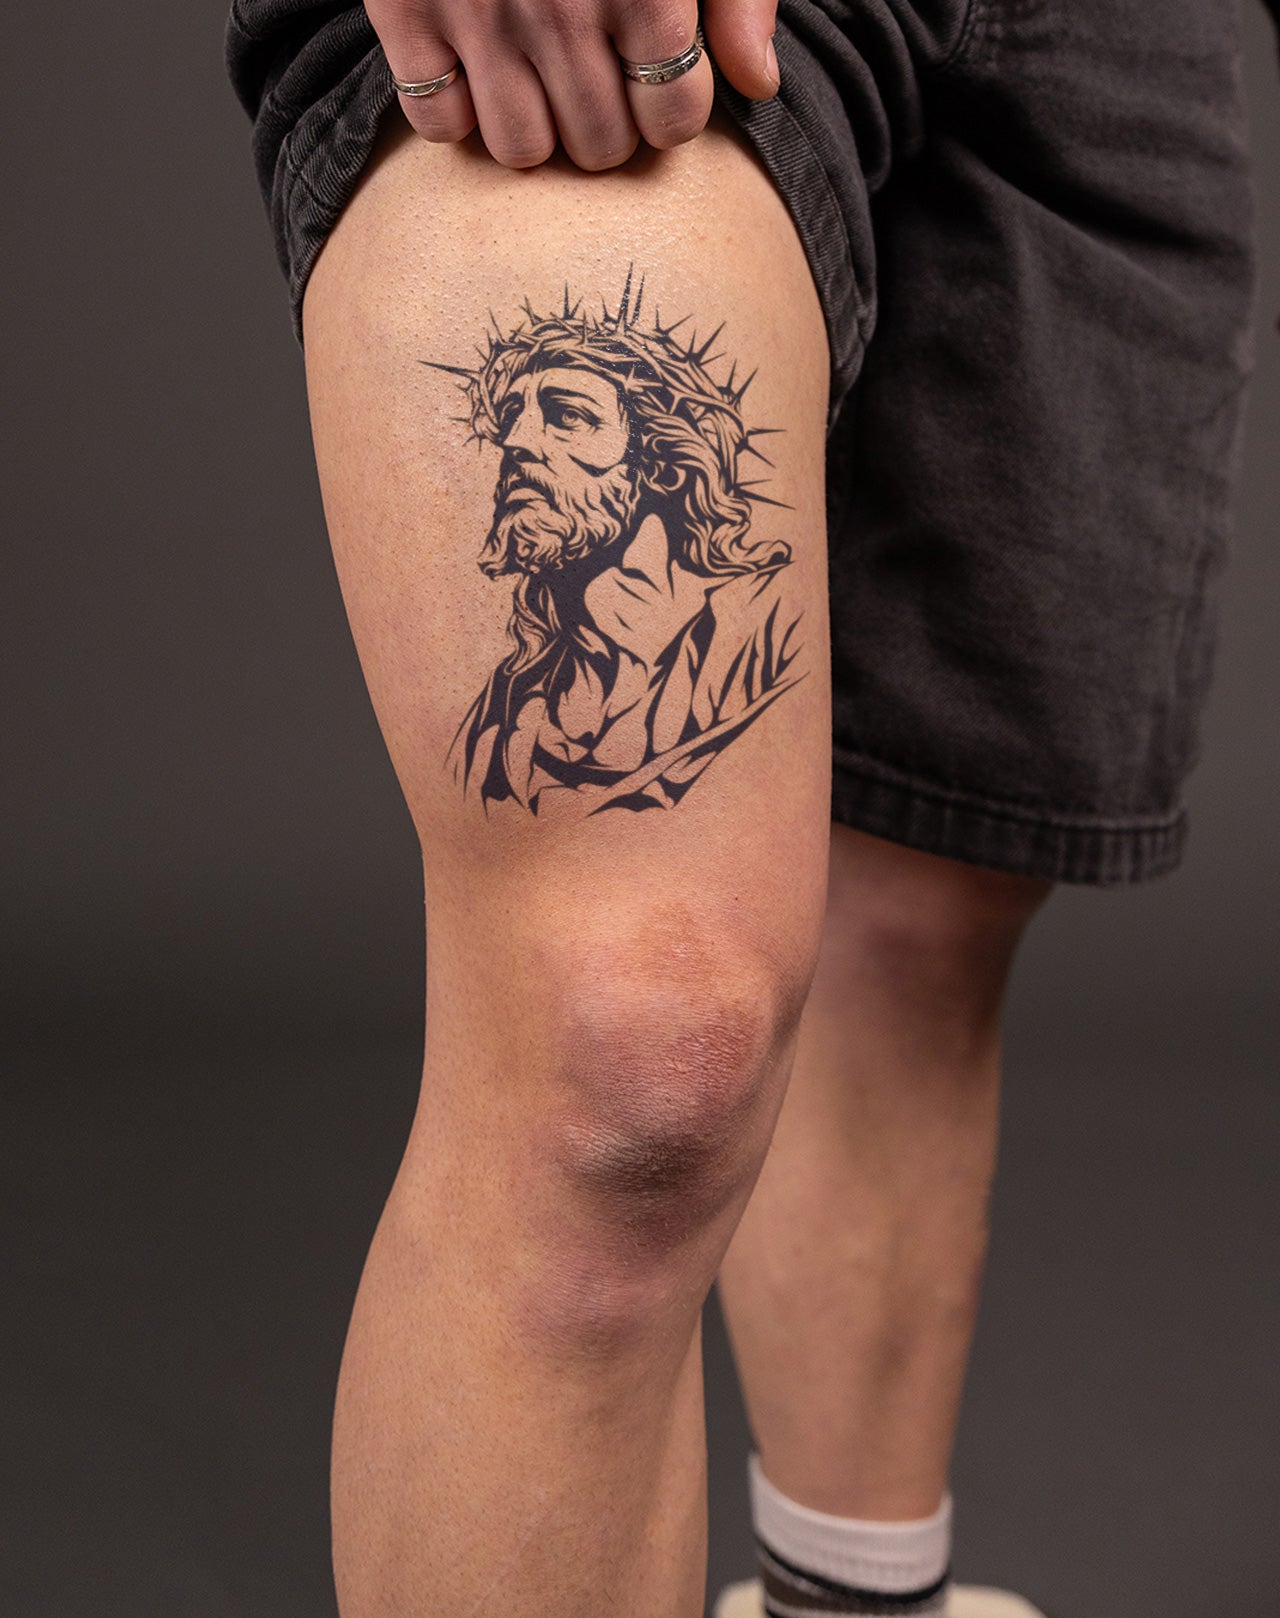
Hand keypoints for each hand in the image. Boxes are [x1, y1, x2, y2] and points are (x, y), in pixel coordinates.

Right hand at [364, 0, 780, 171]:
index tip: (654, 71)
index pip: (672, 121)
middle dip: (607, 121)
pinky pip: (440, 122)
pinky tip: (475, 65)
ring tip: (538, 75)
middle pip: (599, 148)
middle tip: (596, 73)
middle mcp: (562, 10)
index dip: (669, 105)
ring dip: (535, 125)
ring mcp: (480, 14)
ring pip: (522, 149)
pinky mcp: (408, 10)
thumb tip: (756, 83)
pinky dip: (457, 108)